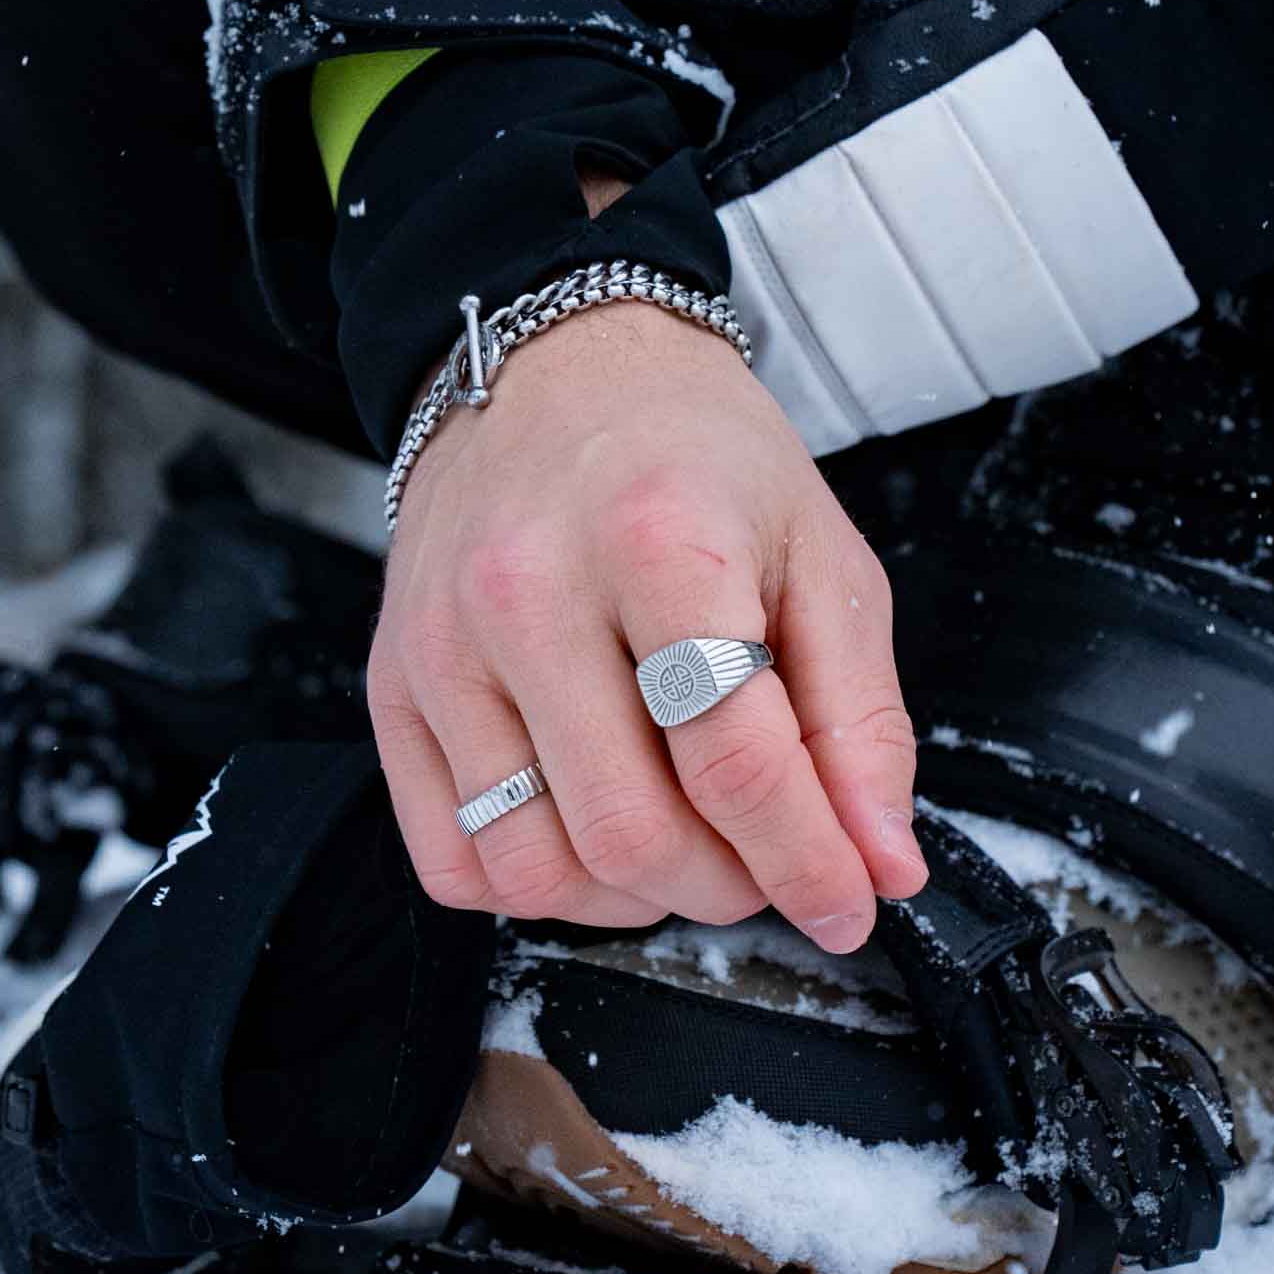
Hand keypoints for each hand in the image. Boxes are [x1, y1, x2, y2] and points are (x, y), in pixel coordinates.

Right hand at [368, 277, 925, 954]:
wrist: (555, 372)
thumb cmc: (692, 457)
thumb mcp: (820, 556)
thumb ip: (861, 720)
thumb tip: (880, 864)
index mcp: (658, 539)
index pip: (735, 761)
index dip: (809, 862)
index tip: (848, 902)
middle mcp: (528, 591)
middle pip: (631, 832)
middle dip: (726, 886)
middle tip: (765, 858)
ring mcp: (443, 646)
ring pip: (536, 867)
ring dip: (631, 898)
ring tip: (681, 846)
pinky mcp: (392, 685)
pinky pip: (452, 860)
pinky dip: (535, 885)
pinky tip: (589, 833)